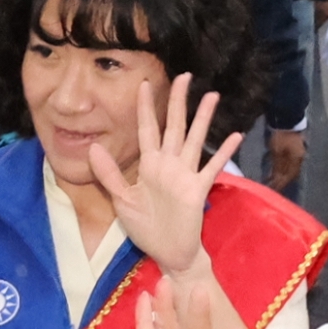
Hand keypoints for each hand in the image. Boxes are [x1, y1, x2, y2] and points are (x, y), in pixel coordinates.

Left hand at [89, 75, 242, 277]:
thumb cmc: (146, 228)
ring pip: (194, 140)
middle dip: (178, 102)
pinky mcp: (198, 189)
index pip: (146, 130)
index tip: (143, 84)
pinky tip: (234, 136)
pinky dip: (223, 152)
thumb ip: (109, 175)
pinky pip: (211, 167)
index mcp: (149, 166)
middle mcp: (169, 165)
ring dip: (203, 119)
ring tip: (212, 96)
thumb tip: (93, 147)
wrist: (168, 252)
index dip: (145, 108)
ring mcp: (186, 175)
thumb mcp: (121, 201)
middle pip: (174, 126)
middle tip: (185, 76)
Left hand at [266, 127, 305, 189]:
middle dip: (282, 182)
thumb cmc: (280, 136)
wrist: (287, 120)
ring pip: (292, 171)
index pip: (288, 177)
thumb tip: (276, 179)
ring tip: (275, 182)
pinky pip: (291, 165)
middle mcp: (301, 160)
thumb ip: (277, 165)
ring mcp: (300, 155)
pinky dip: (285, 170)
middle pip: (291, 175)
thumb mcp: (276, 151)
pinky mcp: (297, 152)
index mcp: (297, 161)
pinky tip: (280, 172)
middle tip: (273, 189)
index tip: (272, 191)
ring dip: (284, 177)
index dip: (280, 184)